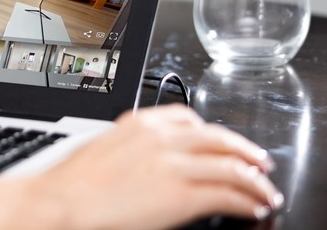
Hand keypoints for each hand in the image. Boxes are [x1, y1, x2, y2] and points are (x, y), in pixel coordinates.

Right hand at [0, 105, 282, 229]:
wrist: (61, 203)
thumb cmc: (71, 185)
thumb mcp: (103, 151)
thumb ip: (131, 149)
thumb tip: (145, 163)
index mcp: (139, 123)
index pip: (188, 117)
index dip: (213, 131)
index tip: (222, 141)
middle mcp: (160, 138)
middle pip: (218, 138)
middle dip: (244, 150)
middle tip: (260, 162)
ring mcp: (173, 165)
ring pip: (231, 165)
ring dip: (254, 179)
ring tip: (265, 190)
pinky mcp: (183, 195)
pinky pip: (228, 194)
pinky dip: (247, 200)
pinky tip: (254, 207)